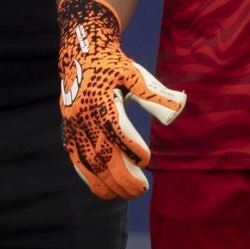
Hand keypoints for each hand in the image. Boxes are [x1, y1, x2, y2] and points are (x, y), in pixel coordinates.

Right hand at [57, 0, 185, 198]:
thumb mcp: (134, 73)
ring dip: (106, 183)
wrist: (80, 54)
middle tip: (141, 189)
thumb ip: (155, 93)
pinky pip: (77, 161)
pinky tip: (105, 189)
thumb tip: (180, 106)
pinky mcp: (69, 132)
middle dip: (121, 177)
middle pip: (101, 155)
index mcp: (101, 101)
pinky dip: (90, 178)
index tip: (145, 160)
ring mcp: (74, 127)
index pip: (115, 131)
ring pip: (88, 164)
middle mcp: (84, 117)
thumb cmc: (112, 65)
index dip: (130, 148)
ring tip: (126, 194)